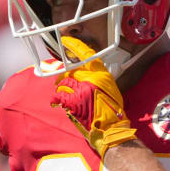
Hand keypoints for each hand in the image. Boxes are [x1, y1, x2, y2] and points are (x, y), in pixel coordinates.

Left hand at [50, 36, 136, 156]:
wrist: (110, 129)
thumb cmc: (112, 111)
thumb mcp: (110, 89)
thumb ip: (97, 79)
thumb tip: (84, 74)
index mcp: (102, 74)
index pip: (87, 54)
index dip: (75, 46)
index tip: (66, 41)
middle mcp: (91, 79)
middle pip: (71, 70)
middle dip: (65, 76)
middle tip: (62, 81)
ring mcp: (81, 89)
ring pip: (64, 82)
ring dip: (61, 88)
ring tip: (63, 94)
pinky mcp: (73, 101)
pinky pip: (59, 96)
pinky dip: (57, 99)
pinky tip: (58, 103)